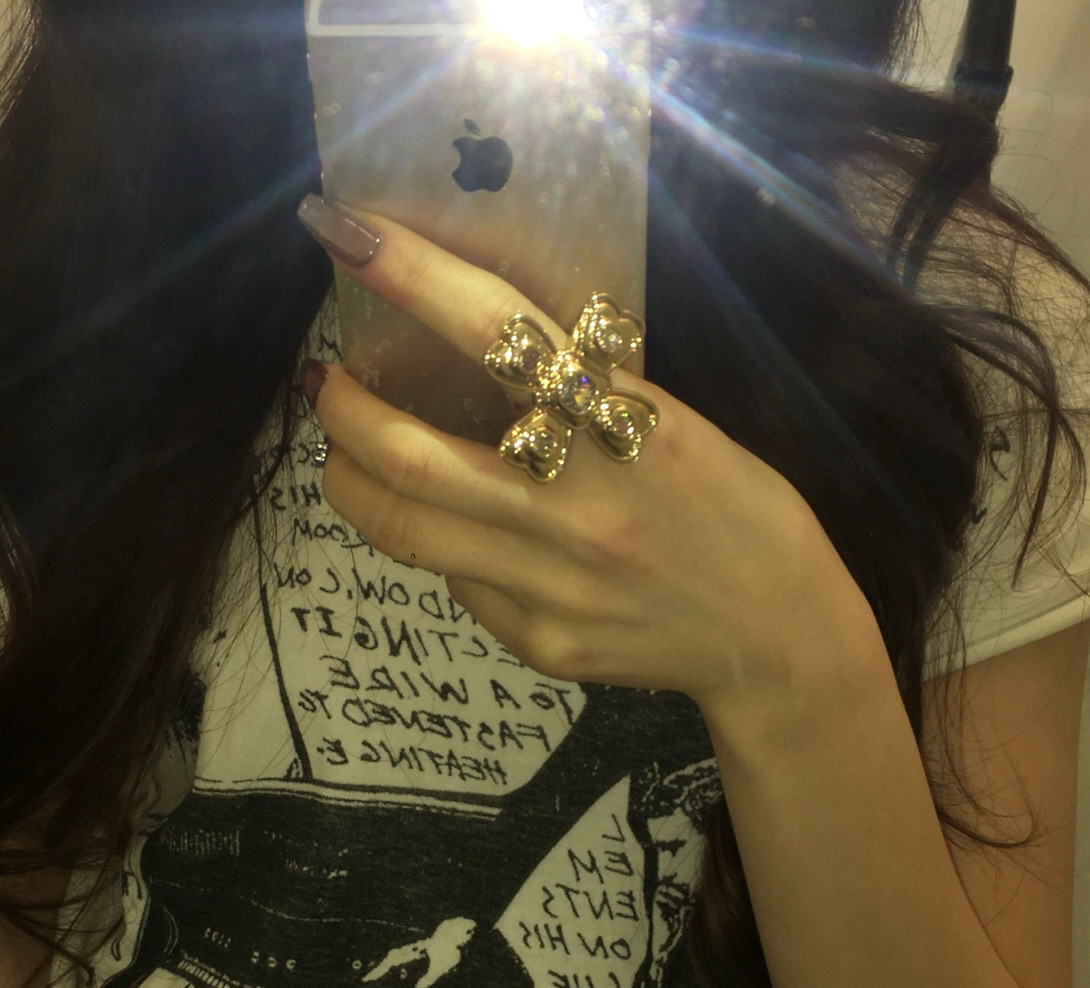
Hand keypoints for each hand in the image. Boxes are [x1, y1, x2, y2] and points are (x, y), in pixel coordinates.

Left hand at [307, 207, 868, 723]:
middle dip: (340, 410)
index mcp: (625, 426)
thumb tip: (483, 343)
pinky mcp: (541, 643)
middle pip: (408, 455)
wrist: (777, 638)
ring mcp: (552, 586)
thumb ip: (587, 388)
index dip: (408, 276)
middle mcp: (576, 509)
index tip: (342, 231)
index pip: (496, 333)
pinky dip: (443, 544)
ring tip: (346, 451)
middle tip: (323, 381)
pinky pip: (459, 584)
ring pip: (405, 529)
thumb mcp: (679, 422)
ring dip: (351, 479)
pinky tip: (457, 532)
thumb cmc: (737, 509)